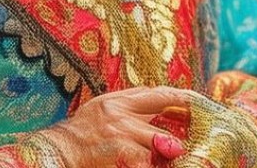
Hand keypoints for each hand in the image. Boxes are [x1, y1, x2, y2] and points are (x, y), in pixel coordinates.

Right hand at [29, 86, 193, 167]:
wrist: (54, 152)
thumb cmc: (80, 134)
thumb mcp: (102, 108)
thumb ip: (130, 103)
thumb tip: (162, 99)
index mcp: (119, 101)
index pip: (161, 95)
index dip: (185, 99)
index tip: (202, 106)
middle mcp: (121, 114)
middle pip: (165, 122)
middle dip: (178, 137)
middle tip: (187, 146)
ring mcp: (121, 134)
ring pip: (161, 143)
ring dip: (169, 153)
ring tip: (174, 156)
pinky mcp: (120, 152)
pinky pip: (147, 161)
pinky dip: (152, 163)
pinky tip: (151, 162)